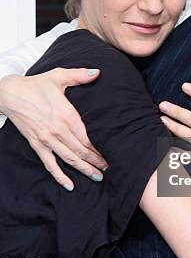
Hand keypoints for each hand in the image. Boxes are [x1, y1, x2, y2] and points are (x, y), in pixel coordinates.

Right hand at [0, 68, 107, 189]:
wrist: (10, 93)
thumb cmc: (36, 84)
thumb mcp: (59, 76)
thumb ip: (79, 75)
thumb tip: (97, 72)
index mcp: (67, 114)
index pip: (87, 137)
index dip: (100, 148)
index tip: (112, 154)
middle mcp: (58, 129)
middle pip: (81, 150)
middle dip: (96, 161)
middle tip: (109, 169)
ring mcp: (47, 139)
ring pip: (69, 159)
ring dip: (84, 169)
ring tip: (97, 177)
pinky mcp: (36, 144)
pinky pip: (50, 164)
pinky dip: (60, 176)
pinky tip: (69, 185)